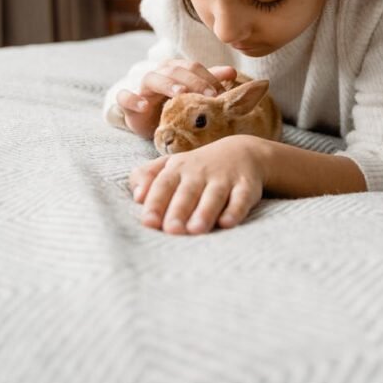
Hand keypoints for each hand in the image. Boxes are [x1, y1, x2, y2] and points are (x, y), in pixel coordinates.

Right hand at [116, 60, 236, 138]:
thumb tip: (231, 72)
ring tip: (180, 94)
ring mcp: (141, 87)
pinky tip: (144, 106)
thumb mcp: (192, 94)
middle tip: (209, 96)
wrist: (147, 122)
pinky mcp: (127, 103)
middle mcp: (159, 73)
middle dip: (194, 82)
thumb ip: (209, 81)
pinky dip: (133, 100)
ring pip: (152, 79)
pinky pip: (125, 97)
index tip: (221, 93)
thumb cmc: (172, 106)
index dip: (208, 77)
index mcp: (176, 69)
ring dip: (168, 85)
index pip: (193, 67)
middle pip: (176, 70)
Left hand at [128, 135, 264, 234]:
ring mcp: (224, 178)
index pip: (163, 185)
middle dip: (179, 210)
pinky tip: (228, 223)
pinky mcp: (246, 186)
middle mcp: (200, 172)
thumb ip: (147, 176)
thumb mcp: (170, 166)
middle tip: (172, 230)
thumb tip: (136, 196)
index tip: (148, 222)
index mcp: (178, 169)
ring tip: (196, 230)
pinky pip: (241, 198)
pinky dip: (236, 210)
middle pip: (187, 192)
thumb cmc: (197, 168)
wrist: (242, 152)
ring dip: (205, 212)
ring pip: (214, 195)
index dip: (155, 203)